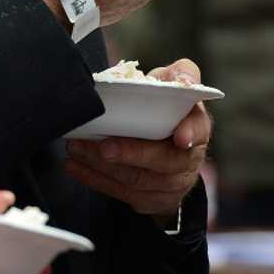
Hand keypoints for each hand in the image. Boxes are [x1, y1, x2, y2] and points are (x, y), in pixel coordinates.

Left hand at [64, 58, 211, 218]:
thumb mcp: (172, 84)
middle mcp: (187, 159)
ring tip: (76, 148)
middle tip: (103, 146)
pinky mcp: (151, 199)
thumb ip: (181, 74)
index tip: (180, 138)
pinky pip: (122, 193)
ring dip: (103, 166)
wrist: (160, 141)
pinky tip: (74, 166)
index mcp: (196, 127)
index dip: (190, 133)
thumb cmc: (162, 105)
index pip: (199, 129)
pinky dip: (95, 179)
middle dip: (131, 154)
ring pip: (138, 180)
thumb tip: (185, 80)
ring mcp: (171, 184)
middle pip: (163, 162)